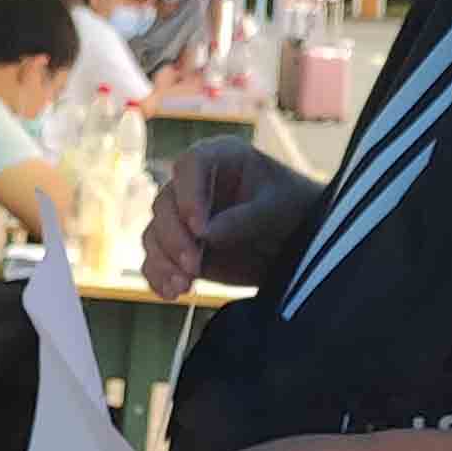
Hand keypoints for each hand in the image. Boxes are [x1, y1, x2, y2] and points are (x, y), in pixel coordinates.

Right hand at [142, 136, 322, 297]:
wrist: (296, 241)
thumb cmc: (293, 210)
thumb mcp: (277, 209)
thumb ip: (244, 218)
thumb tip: (206, 234)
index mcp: (219, 157)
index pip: (190, 166)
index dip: (189, 195)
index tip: (199, 229)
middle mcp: (194, 184)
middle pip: (165, 204)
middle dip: (174, 238)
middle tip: (194, 267)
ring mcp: (183, 217)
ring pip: (155, 234)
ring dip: (163, 261)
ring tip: (184, 286)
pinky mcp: (180, 248)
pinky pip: (156, 260)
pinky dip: (159, 277)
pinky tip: (173, 293)